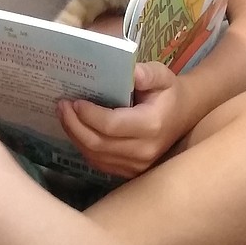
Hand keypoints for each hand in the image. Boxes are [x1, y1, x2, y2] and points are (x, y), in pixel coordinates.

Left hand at [58, 62, 184, 178]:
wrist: (183, 114)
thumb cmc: (168, 92)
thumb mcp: (162, 75)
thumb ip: (147, 73)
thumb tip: (131, 72)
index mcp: (151, 125)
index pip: (110, 125)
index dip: (88, 115)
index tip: (75, 101)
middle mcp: (144, 150)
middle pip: (98, 144)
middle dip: (74, 125)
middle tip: (62, 106)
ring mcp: (137, 165)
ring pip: (95, 156)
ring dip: (75, 136)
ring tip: (64, 115)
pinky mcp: (129, 172)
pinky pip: (99, 163)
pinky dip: (83, 146)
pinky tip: (76, 130)